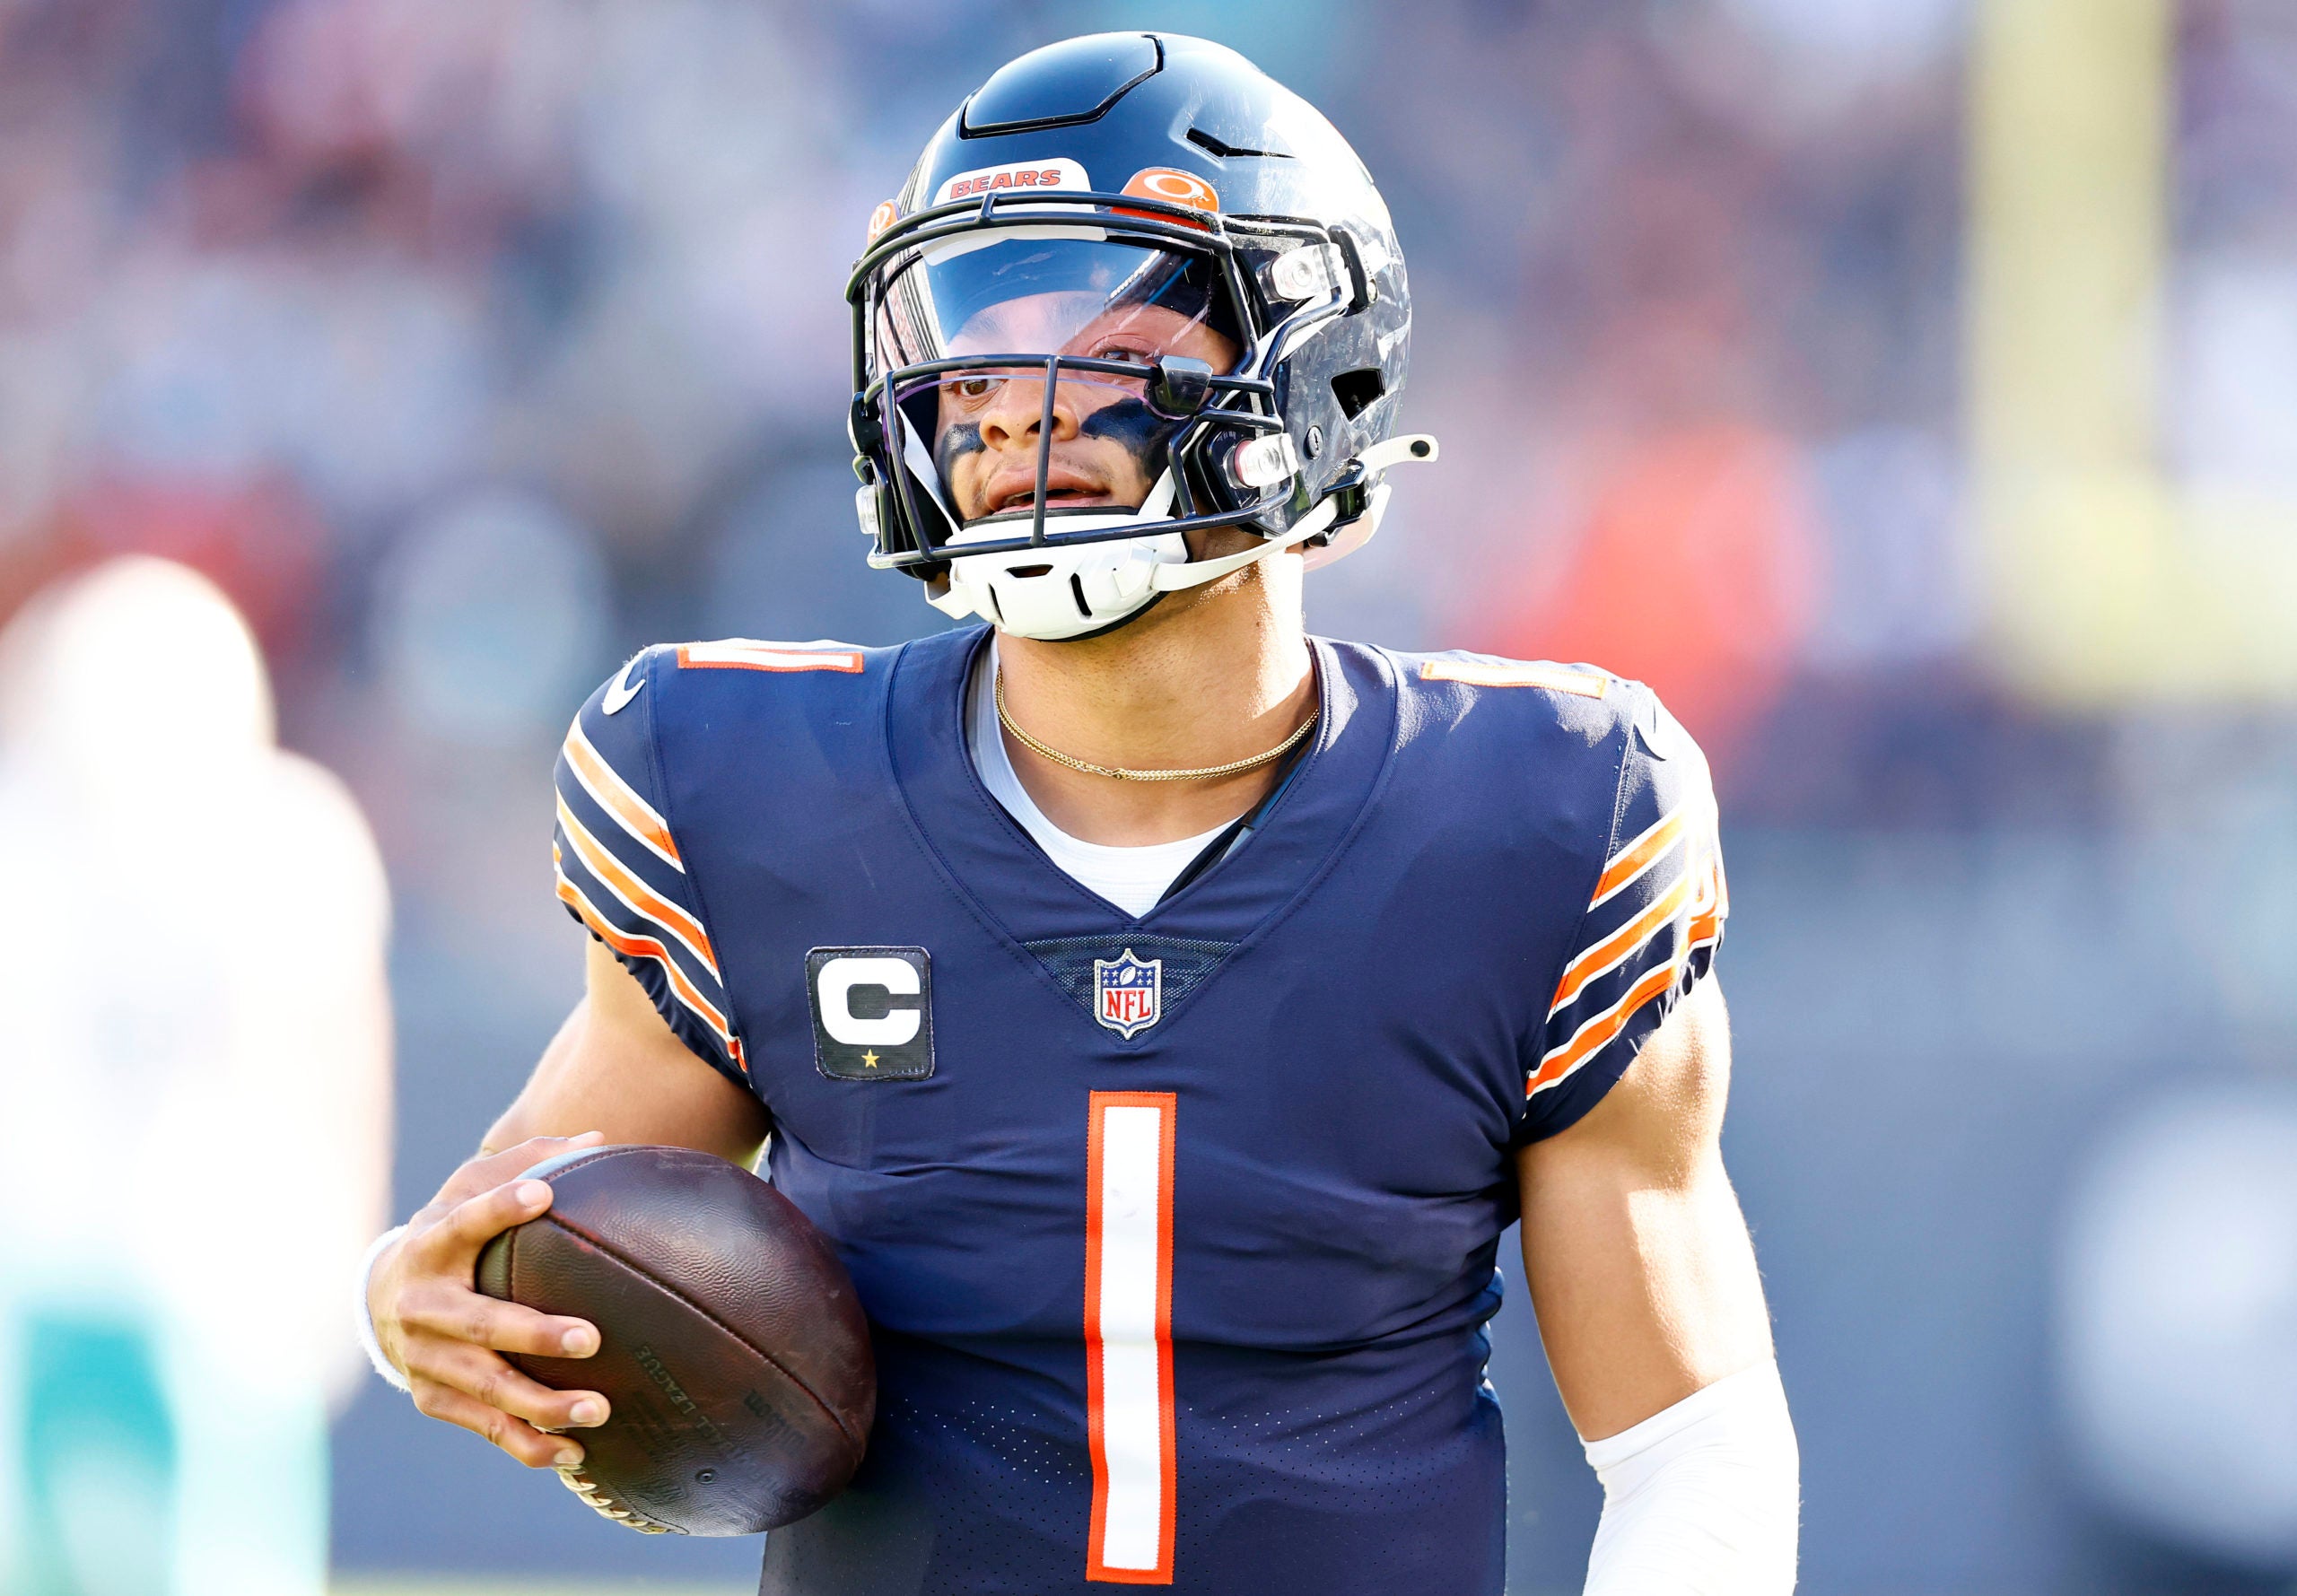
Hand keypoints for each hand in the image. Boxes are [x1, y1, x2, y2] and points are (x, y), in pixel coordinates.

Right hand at [370, 1132, 612, 1467]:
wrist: (383, 1297)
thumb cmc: (453, 1230)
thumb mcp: (471, 1187)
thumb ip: (527, 1160)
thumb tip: (595, 1142)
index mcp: (432, 1243)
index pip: (464, 1219)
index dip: (498, 1207)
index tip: (544, 1194)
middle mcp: (422, 1303)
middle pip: (479, 1324)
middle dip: (533, 1335)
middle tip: (591, 1338)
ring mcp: (424, 1358)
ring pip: (485, 1387)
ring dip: (542, 1403)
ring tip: (600, 1409)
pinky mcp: (432, 1397)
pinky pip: (484, 1426)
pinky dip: (528, 1443)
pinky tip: (575, 1451)